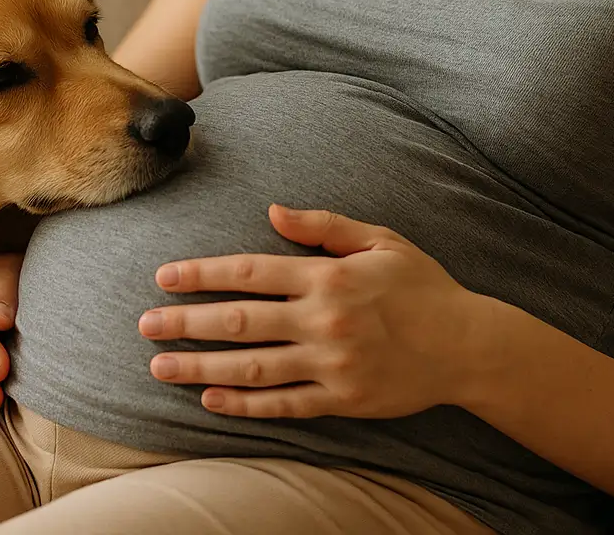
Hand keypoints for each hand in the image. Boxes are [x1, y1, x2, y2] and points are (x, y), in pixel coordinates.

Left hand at [137, 204, 491, 418]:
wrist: (469, 345)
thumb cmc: (422, 286)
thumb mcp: (380, 239)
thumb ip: (324, 225)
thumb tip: (272, 210)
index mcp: (329, 276)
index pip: (250, 272)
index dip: (203, 274)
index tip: (165, 276)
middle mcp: (324, 320)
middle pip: (240, 322)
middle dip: (186, 322)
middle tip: (144, 324)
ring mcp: (332, 364)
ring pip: (253, 368)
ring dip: (201, 367)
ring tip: (161, 365)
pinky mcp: (342, 400)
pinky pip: (284, 404)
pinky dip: (244, 404)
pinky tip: (211, 399)